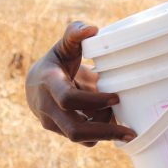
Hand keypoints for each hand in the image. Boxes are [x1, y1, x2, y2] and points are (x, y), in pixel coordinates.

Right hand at [25, 21, 136, 146]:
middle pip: (75, 130)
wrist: (37, 84)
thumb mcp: (64, 46)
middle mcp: (47, 108)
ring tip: (124, 121)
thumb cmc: (57, 61)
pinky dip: (101, 133)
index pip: (68, 98)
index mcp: (49, 83)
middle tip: (131, 132)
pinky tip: (116, 123)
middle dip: (104, 132)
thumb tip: (92, 29)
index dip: (93, 101)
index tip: (117, 97)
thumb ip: (75, 34)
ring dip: (105, 131)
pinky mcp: (61, 132)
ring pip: (81, 138)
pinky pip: (83, 139)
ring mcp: (52, 123)